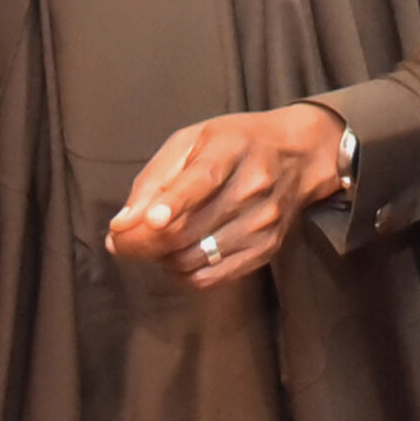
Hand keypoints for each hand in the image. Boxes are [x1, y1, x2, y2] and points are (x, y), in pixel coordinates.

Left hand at [106, 104, 348, 288]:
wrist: (299, 155)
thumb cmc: (234, 144)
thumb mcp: (191, 141)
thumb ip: (153, 180)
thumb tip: (121, 226)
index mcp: (232, 149)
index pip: (203, 180)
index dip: (174, 203)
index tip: (150, 220)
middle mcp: (253, 187)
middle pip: (188, 230)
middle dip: (142, 241)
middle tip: (122, 238)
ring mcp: (263, 223)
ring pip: (192, 259)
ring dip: (162, 257)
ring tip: (161, 237)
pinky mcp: (266, 249)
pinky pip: (210, 279)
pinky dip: (183, 273)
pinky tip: (180, 254)